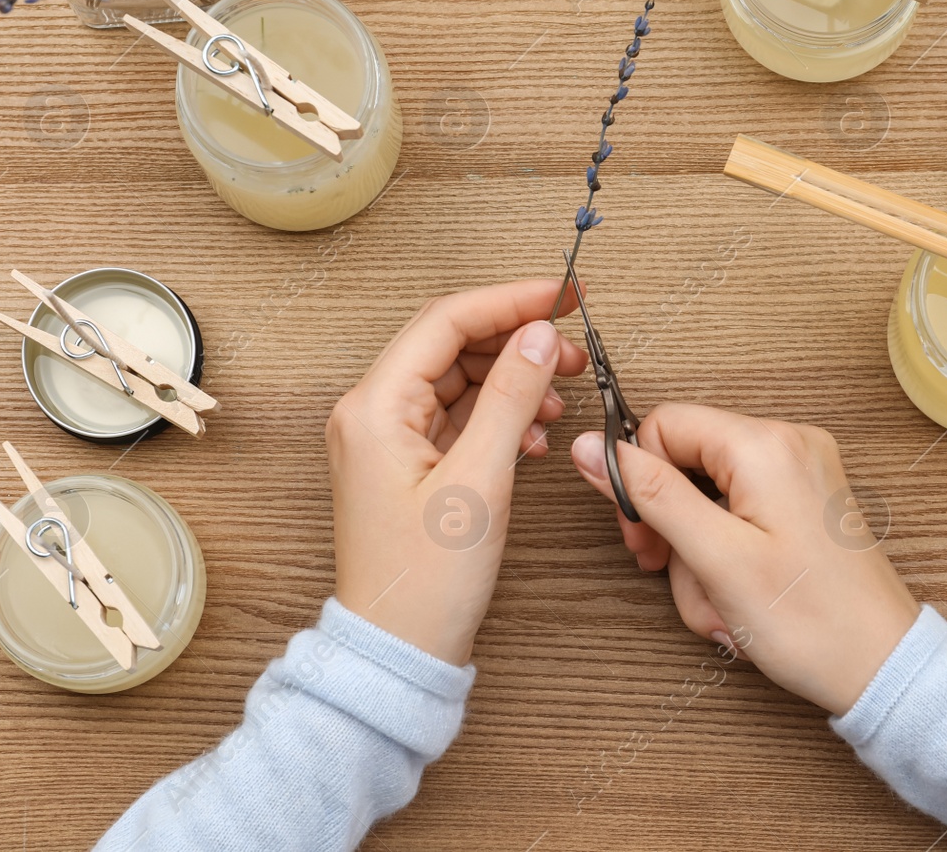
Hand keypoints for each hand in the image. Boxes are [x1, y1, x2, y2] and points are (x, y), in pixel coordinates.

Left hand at [329, 279, 587, 665]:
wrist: (397, 651)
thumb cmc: (425, 581)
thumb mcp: (480, 480)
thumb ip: (511, 397)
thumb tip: (539, 336)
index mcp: (374, 407)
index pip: (447, 321)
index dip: (511, 300)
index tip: (564, 295)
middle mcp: (372, 413)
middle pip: (452, 345)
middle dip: (517, 341)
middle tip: (574, 348)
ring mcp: (387, 439)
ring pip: (459, 380)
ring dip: (513, 380)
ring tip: (561, 399)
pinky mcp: (406, 464)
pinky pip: (458, 416)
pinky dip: (499, 415)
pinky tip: (533, 437)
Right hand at [571, 404, 918, 714]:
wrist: (882, 667)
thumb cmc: (814, 622)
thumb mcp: (716, 559)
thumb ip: (651, 495)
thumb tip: (593, 448)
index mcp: (766, 445)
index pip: (664, 425)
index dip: (637, 477)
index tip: (640, 534)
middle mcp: (789, 445)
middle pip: (686, 463)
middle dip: (672, 529)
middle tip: (670, 572)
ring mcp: (801, 473)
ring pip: (709, 498)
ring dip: (700, 559)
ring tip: (722, 605)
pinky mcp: (805, 502)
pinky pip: (740, 515)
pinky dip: (727, 559)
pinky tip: (739, 601)